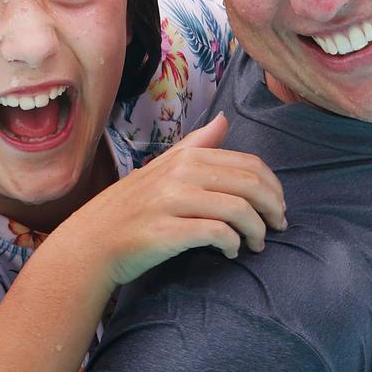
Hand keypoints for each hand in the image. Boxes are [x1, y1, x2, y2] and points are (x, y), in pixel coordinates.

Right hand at [65, 113, 286, 287]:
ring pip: (238, 210)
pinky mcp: (167, 231)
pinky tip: (231, 252)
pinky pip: (216, 234)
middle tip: (278, 227)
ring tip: (257, 244)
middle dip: (273, 208)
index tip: (278, 206)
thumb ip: (198, 144)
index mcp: (187, 156)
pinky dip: (233, 244)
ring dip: (257, 230)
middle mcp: (181, 173)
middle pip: (249, 185)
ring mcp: (172, 201)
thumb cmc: (133, 206)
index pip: (248, 164)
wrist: (92, 241)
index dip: (273, 186)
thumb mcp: (164, 167)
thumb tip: (224, 119)